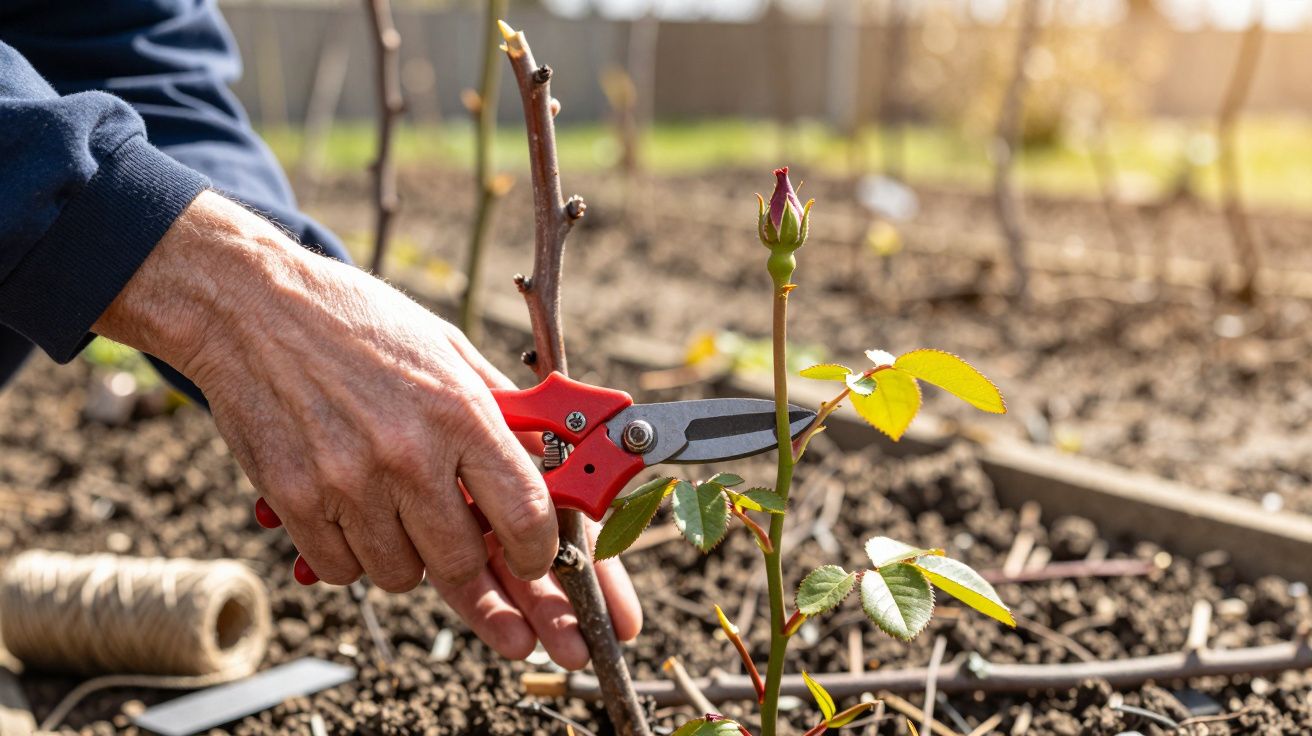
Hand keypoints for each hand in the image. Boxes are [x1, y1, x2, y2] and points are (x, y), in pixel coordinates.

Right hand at [93, 191, 641, 664]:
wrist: (251, 307)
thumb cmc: (355, 322)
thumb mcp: (446, 348)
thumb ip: (499, 409)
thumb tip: (545, 460)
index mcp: (459, 411)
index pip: (525, 514)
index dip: (538, 554)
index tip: (534, 560)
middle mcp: (408, 453)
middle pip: (462, 564)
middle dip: (474, 574)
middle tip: (469, 560)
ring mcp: (348, 482)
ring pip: (400, 576)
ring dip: (407, 560)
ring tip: (394, 511)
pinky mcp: (297, 501)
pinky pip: (341, 571)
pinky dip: (351, 557)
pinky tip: (350, 513)